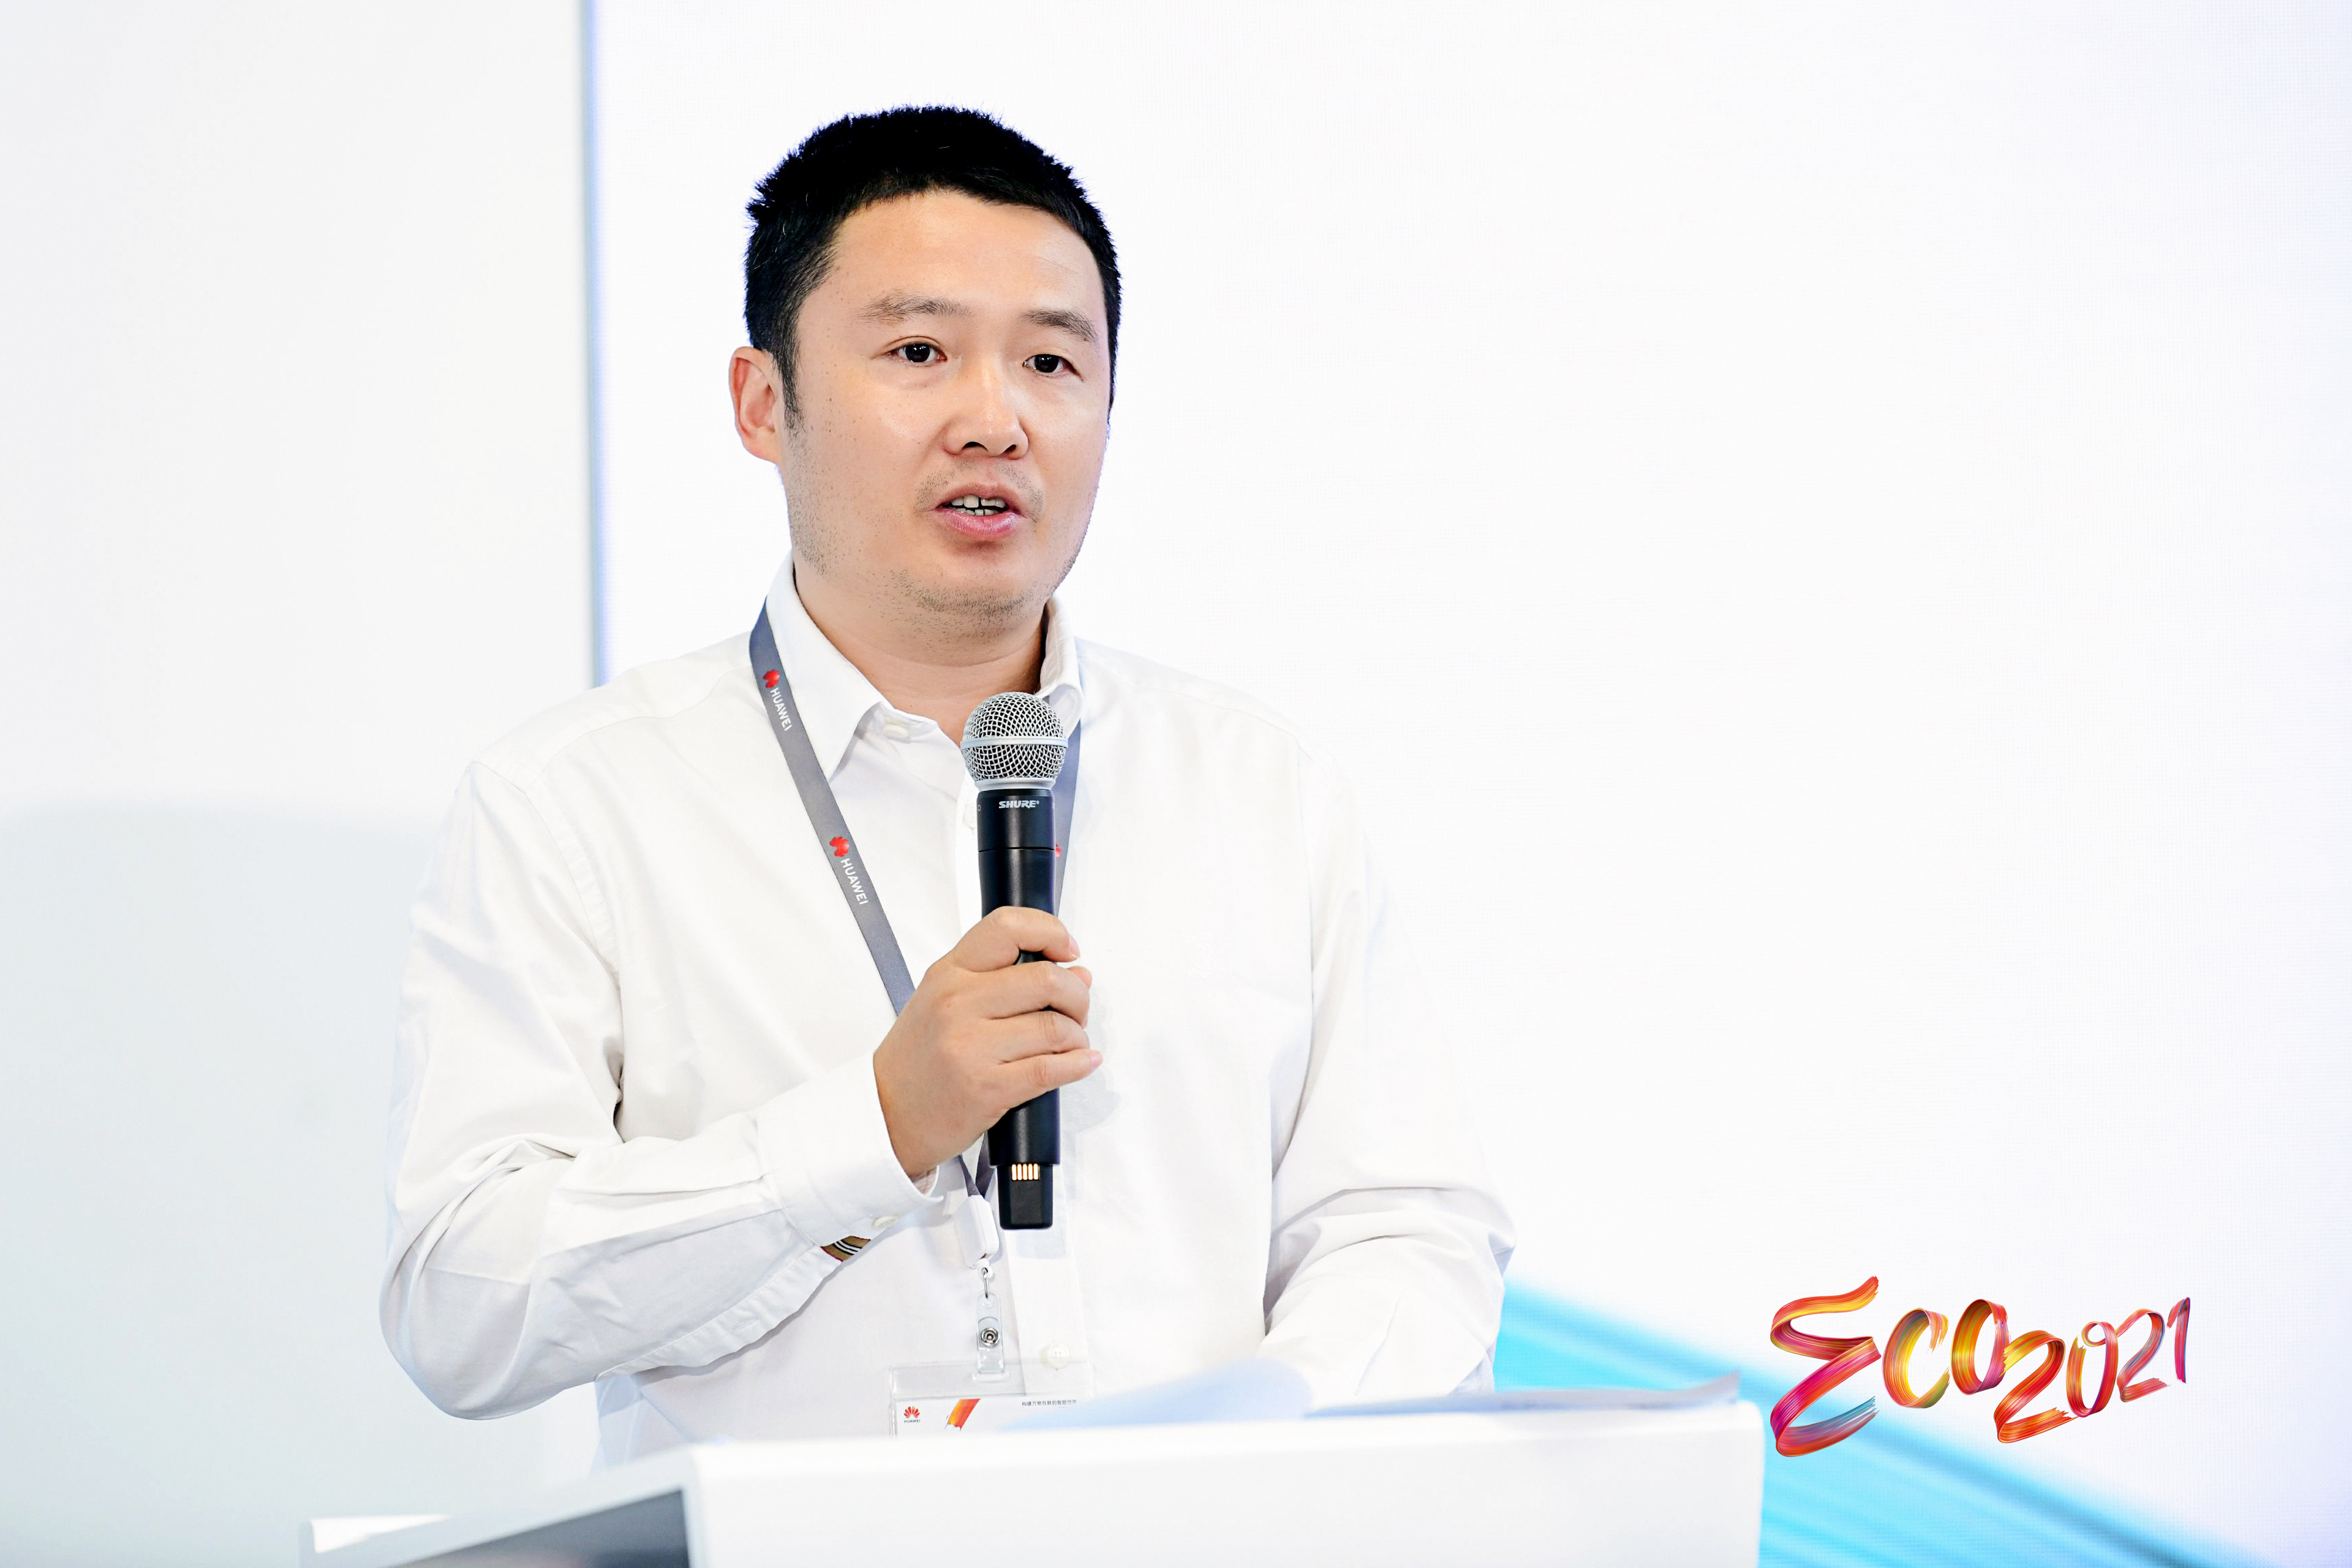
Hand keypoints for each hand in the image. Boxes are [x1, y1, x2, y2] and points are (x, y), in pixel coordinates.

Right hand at [873, 906, 1097, 1179]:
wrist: (887, 1114)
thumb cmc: (919, 1058)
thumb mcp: (945, 1001)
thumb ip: (1004, 980)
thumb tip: (1077, 973)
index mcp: (949, 974)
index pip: (1008, 927)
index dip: (1051, 932)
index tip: (1068, 950)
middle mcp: (958, 1003)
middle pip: (1046, 979)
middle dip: (1077, 996)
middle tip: (1076, 1009)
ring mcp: (971, 1046)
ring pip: (1055, 1027)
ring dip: (1076, 1036)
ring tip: (1071, 1042)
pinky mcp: (987, 1088)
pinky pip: (1051, 1069)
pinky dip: (1078, 1064)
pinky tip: (1081, 1062)